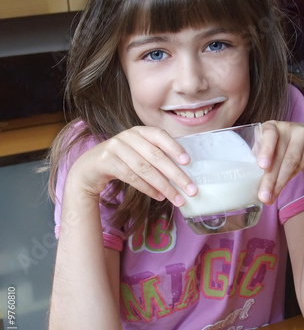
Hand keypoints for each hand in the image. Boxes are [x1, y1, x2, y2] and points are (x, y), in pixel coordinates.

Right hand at [66, 126, 196, 205]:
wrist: (88, 168)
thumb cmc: (121, 160)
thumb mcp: (138, 152)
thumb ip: (156, 155)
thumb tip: (183, 171)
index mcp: (139, 131)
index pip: (160, 136)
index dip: (175, 148)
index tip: (188, 162)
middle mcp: (128, 136)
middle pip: (156, 156)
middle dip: (175, 174)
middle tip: (190, 189)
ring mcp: (116, 148)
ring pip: (145, 169)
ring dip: (164, 186)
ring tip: (178, 198)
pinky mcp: (107, 162)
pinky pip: (132, 177)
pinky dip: (147, 188)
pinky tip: (159, 196)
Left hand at [256, 121, 303, 204]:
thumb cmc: (281, 145)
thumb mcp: (269, 145)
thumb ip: (258, 155)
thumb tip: (246, 176)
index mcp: (271, 127)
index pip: (269, 135)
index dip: (266, 150)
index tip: (262, 166)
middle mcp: (287, 128)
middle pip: (279, 155)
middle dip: (270, 179)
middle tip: (263, 196)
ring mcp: (303, 135)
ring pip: (291, 163)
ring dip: (279, 183)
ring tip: (270, 197)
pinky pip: (301, 165)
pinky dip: (290, 178)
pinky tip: (282, 187)